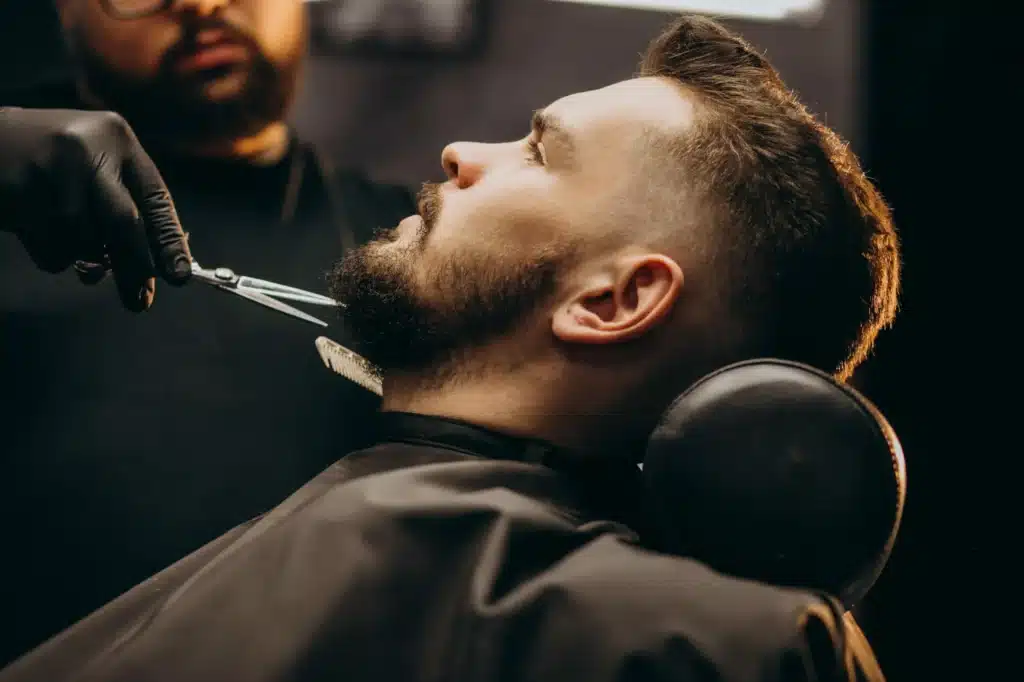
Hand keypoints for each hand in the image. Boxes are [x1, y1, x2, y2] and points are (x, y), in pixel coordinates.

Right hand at [0, 107, 190, 310]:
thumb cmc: (57, 162)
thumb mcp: (99, 167)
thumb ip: (126, 205)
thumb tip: (154, 268)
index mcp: (117, 140)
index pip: (155, 199)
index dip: (170, 242)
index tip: (179, 276)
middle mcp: (87, 148)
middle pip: (123, 222)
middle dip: (134, 267)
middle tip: (140, 300)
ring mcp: (49, 168)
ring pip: (82, 242)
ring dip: (82, 259)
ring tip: (70, 243)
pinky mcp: (18, 190)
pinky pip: (49, 247)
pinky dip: (53, 256)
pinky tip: (39, 231)